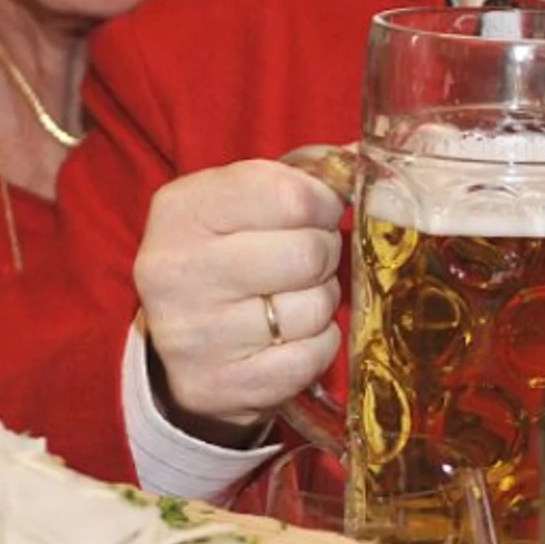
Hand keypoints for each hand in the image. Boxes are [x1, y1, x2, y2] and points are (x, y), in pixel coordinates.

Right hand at [133, 159, 346, 446]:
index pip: (289, 194)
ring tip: (293, 298)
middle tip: (309, 261)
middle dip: (325, 254)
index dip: (324, 203)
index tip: (320, 212)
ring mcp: (193, 334)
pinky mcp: (219, 384)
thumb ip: (302, 178)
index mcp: (181, 210)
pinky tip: (291, 337)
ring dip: (321, 302)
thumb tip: (368, 159)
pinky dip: (317, 345)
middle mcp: (176, 271)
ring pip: (313, 308)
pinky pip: (311, 356)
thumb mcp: (242, 204)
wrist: (181, 346)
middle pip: (308, 253)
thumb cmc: (227, 256)